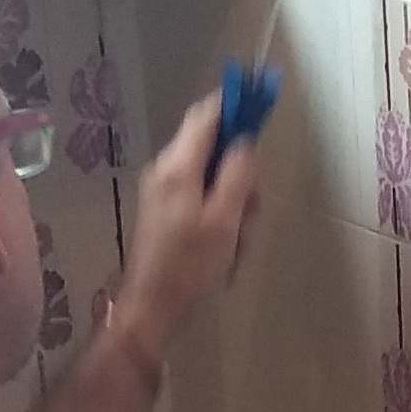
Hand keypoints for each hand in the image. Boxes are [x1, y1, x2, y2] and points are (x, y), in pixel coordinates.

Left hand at [110, 93, 261, 367]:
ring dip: (234, 207)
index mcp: (178, 166)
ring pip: (212, 179)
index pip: (207, 115)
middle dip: (240, 177)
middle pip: (215, 149)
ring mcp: (162, 192)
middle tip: (251, 214)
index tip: (260, 101)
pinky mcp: (164, 213)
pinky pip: (201, 201)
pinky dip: (219, 221)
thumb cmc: (190, 267)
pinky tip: (223, 252)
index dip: (234, 104)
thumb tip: (245, 141)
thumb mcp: (224, 220)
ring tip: (235, 245)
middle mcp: (166, 170)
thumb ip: (236, 175)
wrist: (150, 309)